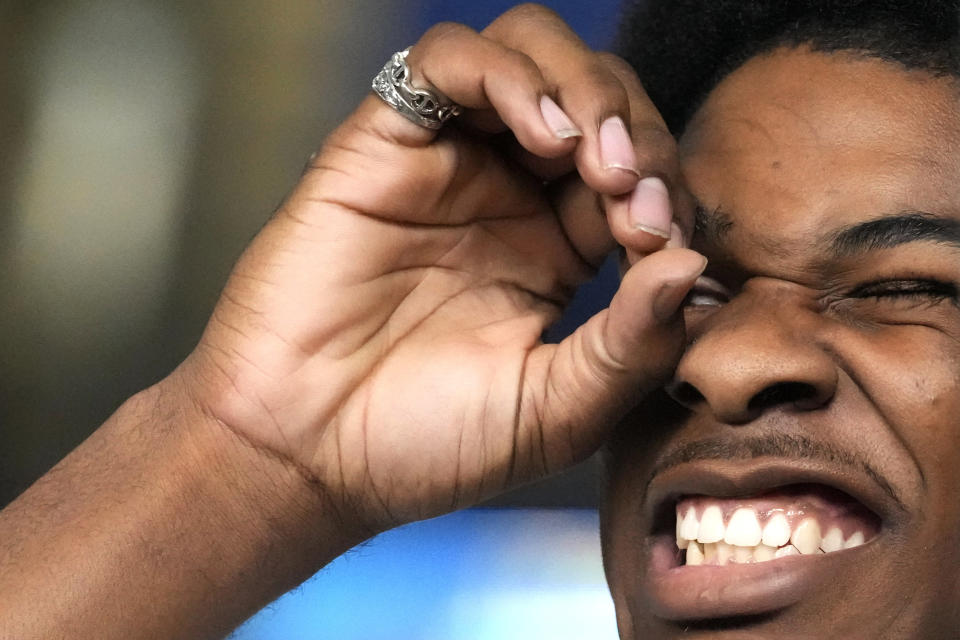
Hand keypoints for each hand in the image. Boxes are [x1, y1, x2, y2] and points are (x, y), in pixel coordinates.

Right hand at [175, 3, 704, 534]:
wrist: (305, 452)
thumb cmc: (423, 443)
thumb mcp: (556, 411)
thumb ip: (633, 344)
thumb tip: (692, 266)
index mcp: (557, 250)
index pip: (641, 176)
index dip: (667, 189)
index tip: (660, 240)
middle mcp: (508, 193)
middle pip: (599, 98)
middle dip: (636, 130)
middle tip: (631, 192)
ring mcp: (449, 162)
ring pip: (533, 52)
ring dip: (584, 88)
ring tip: (592, 157)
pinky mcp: (385, 141)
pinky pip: (449, 59)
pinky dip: (507, 75)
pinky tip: (541, 134)